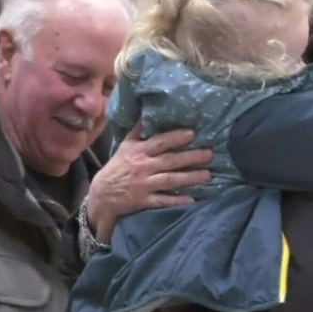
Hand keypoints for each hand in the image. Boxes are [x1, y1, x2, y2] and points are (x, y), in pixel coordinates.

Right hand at [87, 123, 212, 241]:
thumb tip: (148, 110)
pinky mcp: (145, 201)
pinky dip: (177, 200)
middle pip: (170, 161)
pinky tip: (192, 198)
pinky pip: (164, 200)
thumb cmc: (118, 167)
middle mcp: (143, 167)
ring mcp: (144, 185)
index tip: (192, 133)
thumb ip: (138, 130)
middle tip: (210, 154)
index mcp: (139, 151)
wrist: (102, 194)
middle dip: (191, 157)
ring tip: (208, 175)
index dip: (175, 137)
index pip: (159, 142)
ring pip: (170, 180)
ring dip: (190, 178)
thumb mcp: (126, 145)